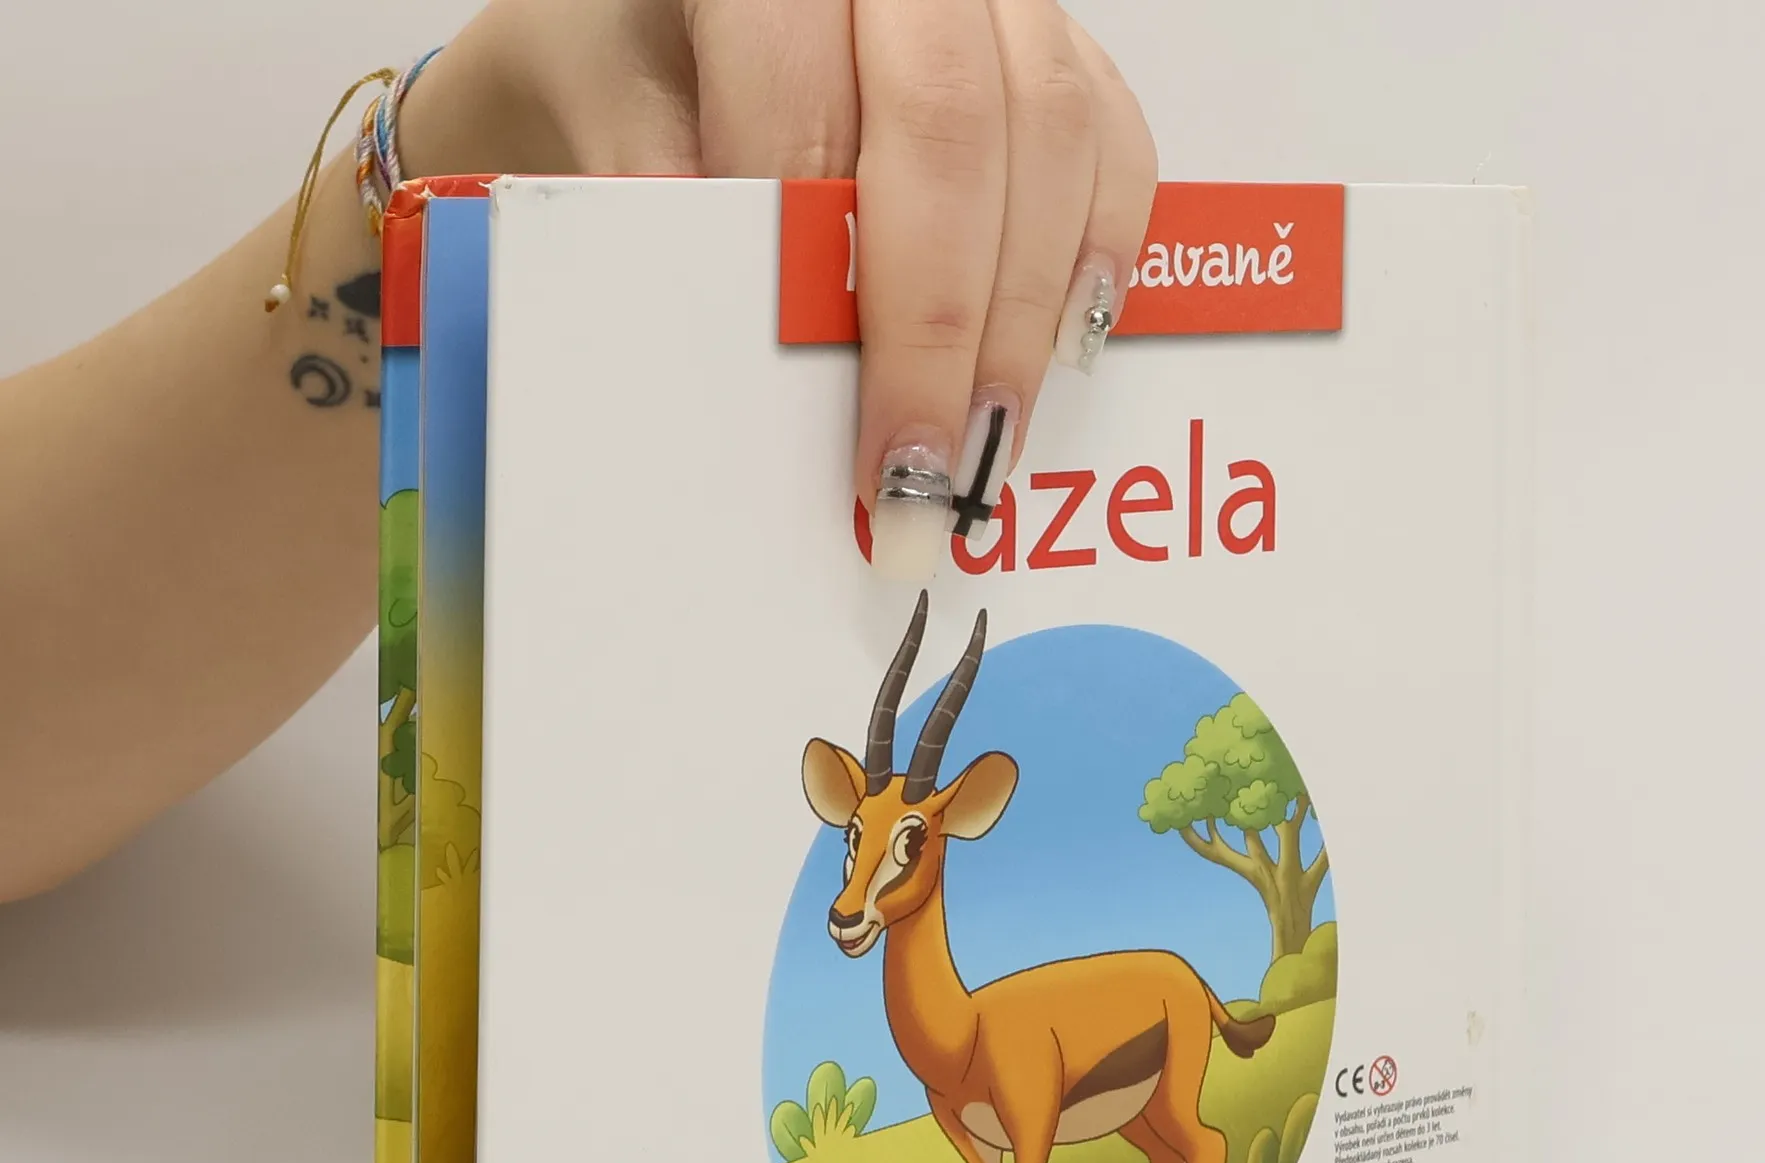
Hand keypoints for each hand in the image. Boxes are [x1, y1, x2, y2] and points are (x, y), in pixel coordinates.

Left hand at [410, 0, 1157, 578]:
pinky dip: (1099, 250)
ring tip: (989, 436)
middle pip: (954, 122)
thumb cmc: (631, 64)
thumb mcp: (602, 124)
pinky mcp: (1049, 40)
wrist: (667, 16)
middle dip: (946, 319)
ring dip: (1027, 308)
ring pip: (1054, 128)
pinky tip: (1062, 345)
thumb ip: (660, 224)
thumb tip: (743, 374)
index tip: (851, 426)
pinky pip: (1112, 136)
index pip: (808, 103)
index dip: (833, 277)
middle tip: (927, 465)